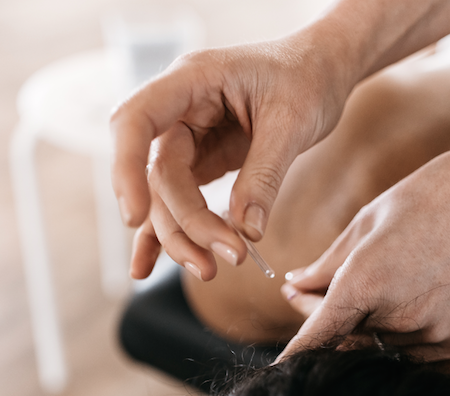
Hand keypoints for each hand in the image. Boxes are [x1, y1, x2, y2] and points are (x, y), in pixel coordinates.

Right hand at [111, 33, 354, 280]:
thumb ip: (265, 174)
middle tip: (230, 258)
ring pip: (166, 197)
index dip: (126, 168)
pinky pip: (177, 201)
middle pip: (158, 176)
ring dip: (183, 237)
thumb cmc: (308, 78)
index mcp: (191, 82)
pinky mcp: (201, 161)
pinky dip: (169, 233)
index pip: (135, 121)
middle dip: (187, 223)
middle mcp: (179, 111)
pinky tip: (148, 267)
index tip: (135, 217)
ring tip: (211, 271)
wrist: (322, 70)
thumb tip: (246, 232)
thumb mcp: (293, 123)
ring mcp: (187, 138)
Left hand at [279, 147, 449, 361]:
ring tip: (379, 281)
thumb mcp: (367, 222)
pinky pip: (417, 349)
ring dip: (367, 325)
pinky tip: (413, 294)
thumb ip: (326, 263)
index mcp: (366, 281)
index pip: (317, 336)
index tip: (277, 373)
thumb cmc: (428, 199)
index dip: (294, 356)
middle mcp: (399, 315)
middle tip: (308, 292)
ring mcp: (434, 332)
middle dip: (324, 319)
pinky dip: (405, 330)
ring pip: (381, 345)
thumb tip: (293, 286)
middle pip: (345, 339)